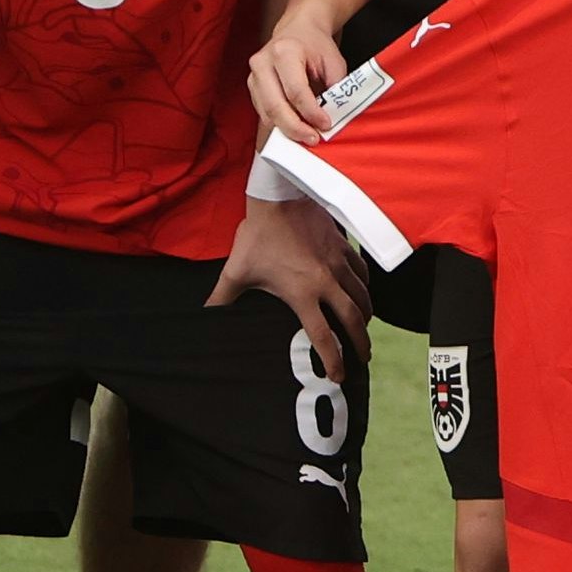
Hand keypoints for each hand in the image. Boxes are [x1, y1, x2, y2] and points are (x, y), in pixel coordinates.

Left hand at [211, 194, 368, 371]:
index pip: (323, 336)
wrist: (279, 196)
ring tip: (365, 327)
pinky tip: (362, 291)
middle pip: (354, 320)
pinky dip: (365, 286)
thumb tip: (205, 316)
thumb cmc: (258, 235)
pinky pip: (362, 272)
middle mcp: (326, 282)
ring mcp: (338, 263)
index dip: (333, 360)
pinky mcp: (343, 247)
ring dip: (366, 316)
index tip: (338, 375)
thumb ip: (222, 298)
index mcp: (302, 293)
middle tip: (363, 358)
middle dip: (361, 343)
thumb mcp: (237, 270)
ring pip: (363, 296)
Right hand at [247, 15, 352, 141]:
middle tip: (313, 139)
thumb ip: (335, 89)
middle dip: (295, 127)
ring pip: (267, 113)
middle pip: (275, 105)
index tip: (325, 125)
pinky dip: (280, 124)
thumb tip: (334, 117)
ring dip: (287, 129)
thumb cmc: (316, 45)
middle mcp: (263, 62)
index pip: (296, 90)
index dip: (311, 112)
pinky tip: (295, 127)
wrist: (298, 30)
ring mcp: (254, 75)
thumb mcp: (334, 62)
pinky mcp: (252, 87)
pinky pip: (264, 113)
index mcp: (285, 51)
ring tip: (307, 135)